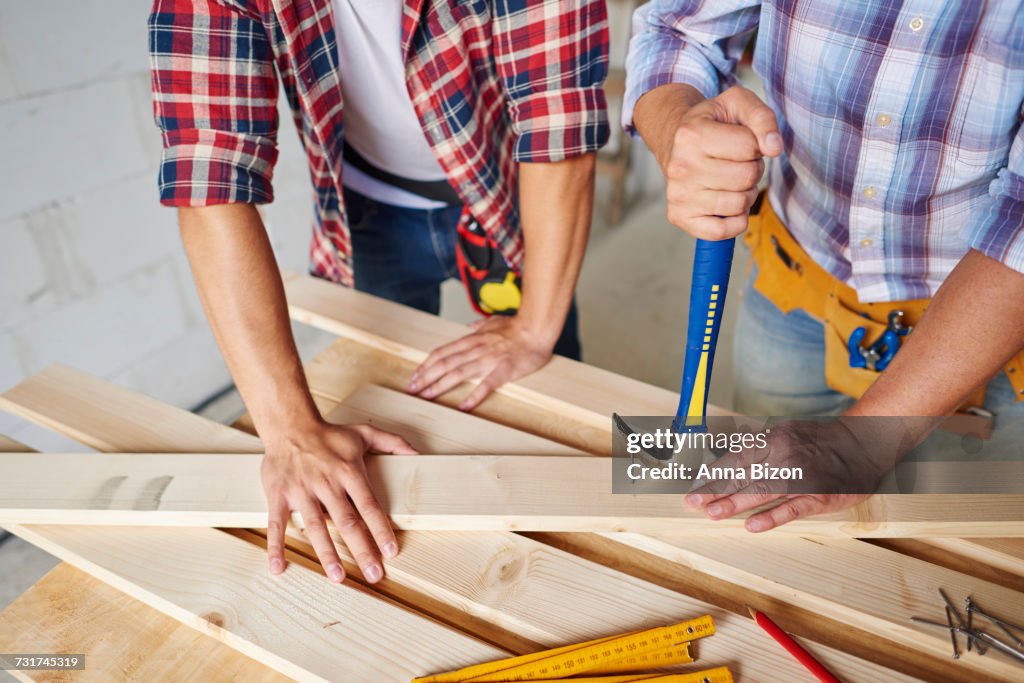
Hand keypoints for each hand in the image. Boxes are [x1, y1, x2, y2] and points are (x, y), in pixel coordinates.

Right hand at [260, 420, 416, 582]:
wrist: (289, 425)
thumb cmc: (328, 434)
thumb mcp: (364, 433)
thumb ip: (392, 442)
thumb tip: (417, 454)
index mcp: (349, 472)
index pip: (369, 505)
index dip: (380, 530)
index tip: (391, 552)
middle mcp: (326, 484)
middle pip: (347, 522)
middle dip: (361, 550)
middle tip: (373, 575)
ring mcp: (302, 491)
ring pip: (316, 527)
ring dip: (327, 554)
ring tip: (338, 577)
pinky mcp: (279, 496)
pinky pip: (277, 524)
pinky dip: (276, 547)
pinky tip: (278, 568)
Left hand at [408, 315, 554, 410]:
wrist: (536, 328)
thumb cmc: (517, 326)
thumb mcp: (494, 321)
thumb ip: (480, 325)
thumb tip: (470, 326)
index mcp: (472, 340)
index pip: (443, 352)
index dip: (426, 364)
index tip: (416, 375)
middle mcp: (476, 349)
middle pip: (444, 363)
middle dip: (426, 377)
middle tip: (413, 389)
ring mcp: (488, 360)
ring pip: (458, 373)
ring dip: (440, 385)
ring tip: (427, 395)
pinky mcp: (503, 371)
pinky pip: (486, 385)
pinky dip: (473, 396)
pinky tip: (463, 406)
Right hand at [663, 86, 781, 239]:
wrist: (676, 141)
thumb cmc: (713, 124)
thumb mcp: (738, 104)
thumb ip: (762, 118)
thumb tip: (774, 148)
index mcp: (692, 134)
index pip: (750, 147)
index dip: (756, 145)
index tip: (742, 143)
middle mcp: (681, 166)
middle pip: (746, 177)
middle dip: (752, 170)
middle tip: (737, 163)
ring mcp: (678, 194)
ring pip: (738, 204)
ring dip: (745, 194)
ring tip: (731, 181)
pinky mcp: (679, 217)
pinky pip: (722, 232)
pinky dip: (734, 220)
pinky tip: (726, 204)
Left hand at [683, 419, 899, 531]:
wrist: (862, 444)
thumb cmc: (818, 441)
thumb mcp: (785, 433)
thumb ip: (759, 448)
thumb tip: (727, 460)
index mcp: (774, 440)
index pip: (737, 458)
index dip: (715, 473)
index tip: (695, 485)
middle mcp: (785, 456)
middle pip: (745, 475)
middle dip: (716, 490)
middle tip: (693, 503)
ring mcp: (803, 477)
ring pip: (763, 491)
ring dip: (736, 504)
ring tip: (713, 514)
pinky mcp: (820, 496)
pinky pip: (793, 508)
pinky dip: (773, 517)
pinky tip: (753, 526)